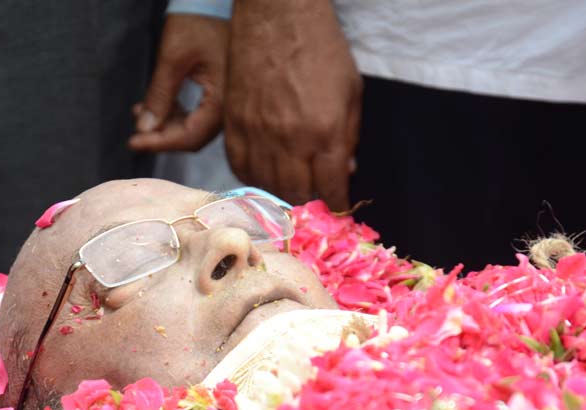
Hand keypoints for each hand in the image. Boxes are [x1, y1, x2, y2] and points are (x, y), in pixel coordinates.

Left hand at [128, 14, 228, 152]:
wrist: (213, 3)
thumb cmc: (198, 23)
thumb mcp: (173, 58)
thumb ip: (159, 95)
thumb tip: (145, 128)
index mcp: (223, 99)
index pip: (191, 136)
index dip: (161, 143)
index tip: (134, 142)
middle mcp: (228, 106)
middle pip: (193, 136)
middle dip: (162, 136)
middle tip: (134, 133)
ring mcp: (225, 101)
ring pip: (193, 127)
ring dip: (166, 125)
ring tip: (140, 112)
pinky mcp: (218, 95)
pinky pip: (197, 115)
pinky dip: (175, 115)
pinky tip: (156, 106)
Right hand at [224, 0, 361, 210]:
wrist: (277, 17)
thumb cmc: (321, 49)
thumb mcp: (351, 92)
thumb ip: (349, 136)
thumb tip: (345, 171)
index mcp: (324, 133)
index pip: (330, 190)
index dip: (335, 207)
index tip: (337, 213)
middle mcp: (289, 141)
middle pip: (297, 195)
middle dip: (310, 207)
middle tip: (314, 207)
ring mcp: (258, 135)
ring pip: (267, 187)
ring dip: (282, 196)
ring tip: (292, 194)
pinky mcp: (234, 126)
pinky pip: (241, 168)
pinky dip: (254, 179)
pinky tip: (265, 176)